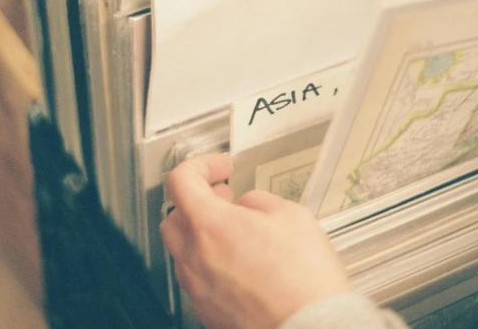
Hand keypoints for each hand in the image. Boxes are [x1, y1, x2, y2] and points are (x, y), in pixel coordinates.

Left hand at [160, 154, 350, 328]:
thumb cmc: (304, 281)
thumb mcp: (292, 216)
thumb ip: (260, 201)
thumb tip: (249, 205)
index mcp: (210, 226)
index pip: (180, 181)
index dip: (200, 165)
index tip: (220, 168)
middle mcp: (195, 259)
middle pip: (173, 218)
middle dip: (196, 201)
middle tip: (224, 196)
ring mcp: (198, 289)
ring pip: (184, 251)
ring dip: (204, 234)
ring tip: (239, 232)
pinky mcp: (208, 313)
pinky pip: (199, 279)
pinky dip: (213, 264)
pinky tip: (244, 264)